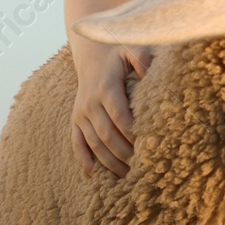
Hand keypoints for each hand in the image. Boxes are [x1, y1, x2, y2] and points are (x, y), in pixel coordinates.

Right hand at [70, 38, 154, 177]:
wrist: (92, 54)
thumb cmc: (118, 53)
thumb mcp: (131, 47)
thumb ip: (142, 57)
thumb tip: (148, 73)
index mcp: (106, 88)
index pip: (120, 116)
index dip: (133, 133)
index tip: (148, 147)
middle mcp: (90, 103)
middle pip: (107, 134)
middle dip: (124, 153)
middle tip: (142, 168)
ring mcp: (81, 113)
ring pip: (93, 143)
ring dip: (109, 162)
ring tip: (127, 176)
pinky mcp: (75, 120)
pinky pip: (76, 143)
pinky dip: (84, 160)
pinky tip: (94, 175)